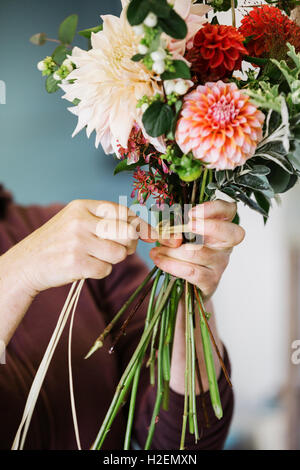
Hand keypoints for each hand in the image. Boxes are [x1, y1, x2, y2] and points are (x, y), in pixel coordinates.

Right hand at [1, 200, 154, 296]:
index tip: (155, 237)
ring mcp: (78, 242)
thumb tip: (145, 230)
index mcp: (83, 206)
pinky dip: (99, 271)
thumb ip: (107, 221)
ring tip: (94, 257)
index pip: (123, 212)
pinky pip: (106, 270)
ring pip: (119, 254)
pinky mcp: (76, 263)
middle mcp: (81, 220)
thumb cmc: (59, 242)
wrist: (27, 263)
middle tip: (118, 248)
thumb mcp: (77, 220)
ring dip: (112, 260)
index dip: (143, 226)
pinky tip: (84, 267)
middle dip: (129, 245)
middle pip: (128, 233)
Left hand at [149, 200, 244, 300]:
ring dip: (172, 249)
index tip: (191, 213)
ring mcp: (220, 264)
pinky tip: (158, 259)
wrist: (184, 287)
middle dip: (210, 227)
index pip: (229, 211)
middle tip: (188, 225)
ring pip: (198, 252)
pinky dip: (171, 264)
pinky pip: (191, 271)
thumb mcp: (180, 234)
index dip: (214, 209)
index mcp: (220, 227)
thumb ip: (175, 226)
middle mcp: (225, 245)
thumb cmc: (182, 252)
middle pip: (231, 233)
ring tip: (156, 249)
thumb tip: (166, 229)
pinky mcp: (210, 281)